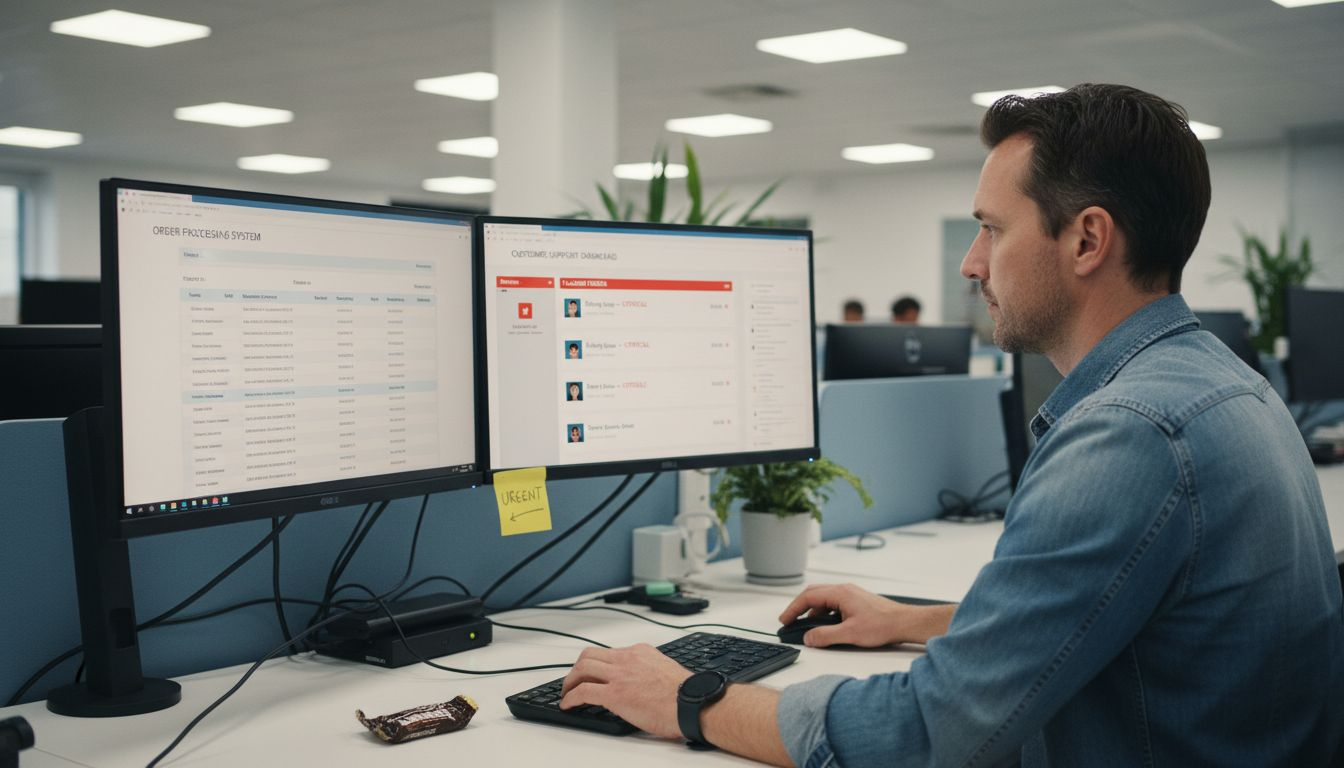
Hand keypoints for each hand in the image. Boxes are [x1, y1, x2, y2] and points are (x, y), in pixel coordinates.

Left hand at [559, 644, 691, 739]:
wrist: (692, 703)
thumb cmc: (684, 694)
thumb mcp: (663, 670)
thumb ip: (647, 670)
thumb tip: (638, 682)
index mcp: (640, 652)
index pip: (610, 653)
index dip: (597, 664)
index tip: (593, 673)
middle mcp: (628, 659)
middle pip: (590, 655)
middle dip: (577, 668)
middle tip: (573, 680)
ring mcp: (620, 675)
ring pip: (582, 667)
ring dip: (570, 680)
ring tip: (566, 692)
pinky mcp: (615, 694)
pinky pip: (583, 691)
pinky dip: (570, 697)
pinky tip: (568, 704)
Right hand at [779, 583, 950, 647]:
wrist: (904, 623)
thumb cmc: (883, 624)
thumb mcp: (850, 634)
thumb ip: (825, 636)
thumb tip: (808, 637)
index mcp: (840, 593)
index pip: (808, 597)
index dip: (793, 608)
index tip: (785, 619)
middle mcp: (844, 590)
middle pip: (814, 593)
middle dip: (799, 607)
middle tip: (790, 620)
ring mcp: (851, 595)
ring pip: (824, 598)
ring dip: (813, 611)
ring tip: (807, 626)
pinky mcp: (857, 602)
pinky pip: (834, 603)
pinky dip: (824, 612)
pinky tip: (827, 626)